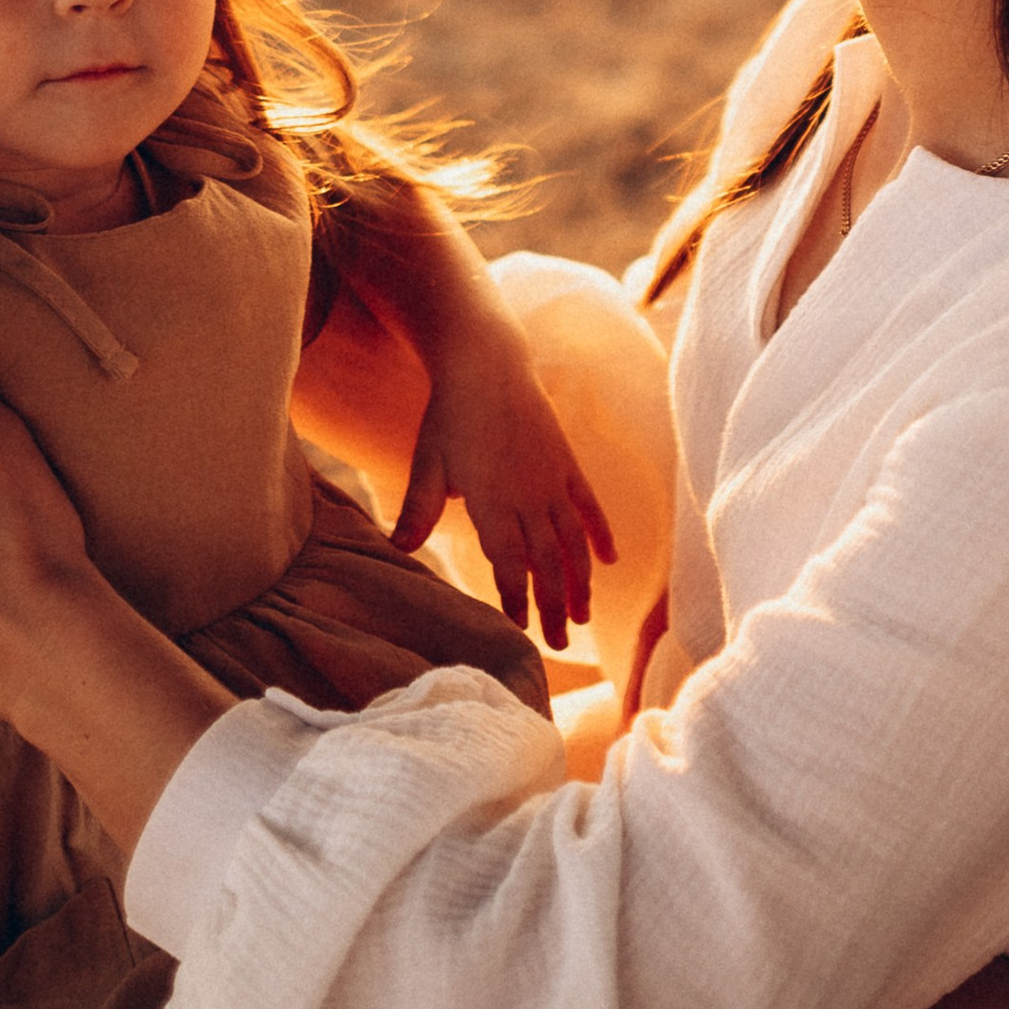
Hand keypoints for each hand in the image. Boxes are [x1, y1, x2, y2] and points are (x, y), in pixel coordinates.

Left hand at [397, 317, 612, 653]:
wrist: (487, 362)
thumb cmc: (450, 415)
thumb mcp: (426, 461)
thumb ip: (417, 508)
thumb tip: (397, 549)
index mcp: (492, 501)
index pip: (509, 563)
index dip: (516, 598)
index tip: (519, 630)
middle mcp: (528, 496)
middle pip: (547, 562)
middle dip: (553, 606)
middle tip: (560, 645)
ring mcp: (552, 480)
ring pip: (574, 541)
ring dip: (581, 580)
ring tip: (584, 615)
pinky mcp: (567, 462)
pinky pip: (589, 505)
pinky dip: (601, 533)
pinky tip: (612, 559)